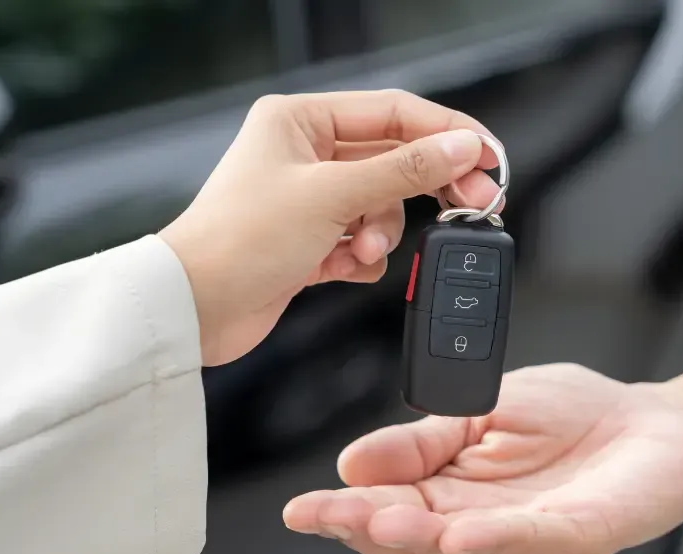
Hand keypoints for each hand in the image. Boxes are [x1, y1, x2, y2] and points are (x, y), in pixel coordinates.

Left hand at [159, 90, 503, 365]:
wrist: (195, 310)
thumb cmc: (237, 242)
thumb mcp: (332, 196)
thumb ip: (403, 171)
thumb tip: (460, 147)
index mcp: (299, 120)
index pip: (393, 113)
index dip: (446, 132)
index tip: (488, 156)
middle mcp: (303, 155)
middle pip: (393, 161)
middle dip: (426, 188)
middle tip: (474, 203)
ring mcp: (306, 201)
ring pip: (380, 207)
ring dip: (379, 234)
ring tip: (359, 252)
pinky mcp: (307, 244)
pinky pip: (360, 243)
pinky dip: (360, 258)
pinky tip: (341, 267)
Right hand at [282, 363, 682, 553]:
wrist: (659, 422)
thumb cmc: (575, 419)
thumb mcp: (479, 412)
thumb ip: (421, 441)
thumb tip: (351, 460)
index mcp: (457, 501)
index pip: (390, 517)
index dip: (344, 515)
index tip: (301, 509)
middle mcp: (488, 533)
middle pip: (416, 546)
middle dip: (365, 531)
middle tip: (323, 516)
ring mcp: (535, 543)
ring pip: (466, 553)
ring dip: (419, 539)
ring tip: (375, 520)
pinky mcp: (584, 536)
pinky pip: (535, 542)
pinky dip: (495, 539)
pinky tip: (458, 531)